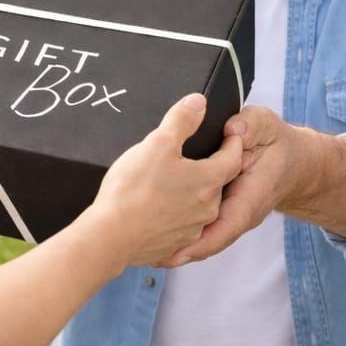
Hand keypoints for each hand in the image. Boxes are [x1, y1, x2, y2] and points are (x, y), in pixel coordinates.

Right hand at [90, 94, 242, 268]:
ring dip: (193, 193)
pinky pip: (182, 224)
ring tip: (175, 182)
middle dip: (210, 168)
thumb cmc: (135, 188)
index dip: (233, 144)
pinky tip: (160, 208)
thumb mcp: (157, 143)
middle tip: (196, 156)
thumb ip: (181, 120)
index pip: (234, 158)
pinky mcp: (174, 244)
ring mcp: (192, 229)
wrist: (112, 236)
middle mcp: (207, 208)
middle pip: (217, 182)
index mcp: (208, 180)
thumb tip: (199, 101)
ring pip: (200, 205)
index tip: (231, 134)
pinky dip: (176, 214)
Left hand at [157, 104, 308, 266]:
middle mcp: (241, 212)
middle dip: (185, 250)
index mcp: (252, 194)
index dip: (205, 240)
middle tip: (155, 257)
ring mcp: (231, 215)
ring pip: (205, 238)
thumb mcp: (266, 126)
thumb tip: (232, 129)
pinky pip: (202, 228)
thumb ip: (250, 126)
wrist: (290, 162)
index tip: (182, 249)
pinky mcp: (221, 212)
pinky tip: (159, 242)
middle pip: (212, 238)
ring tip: (151, 256)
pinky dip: (182, 237)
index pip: (230, 223)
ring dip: (180, 248)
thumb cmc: (275, 143)